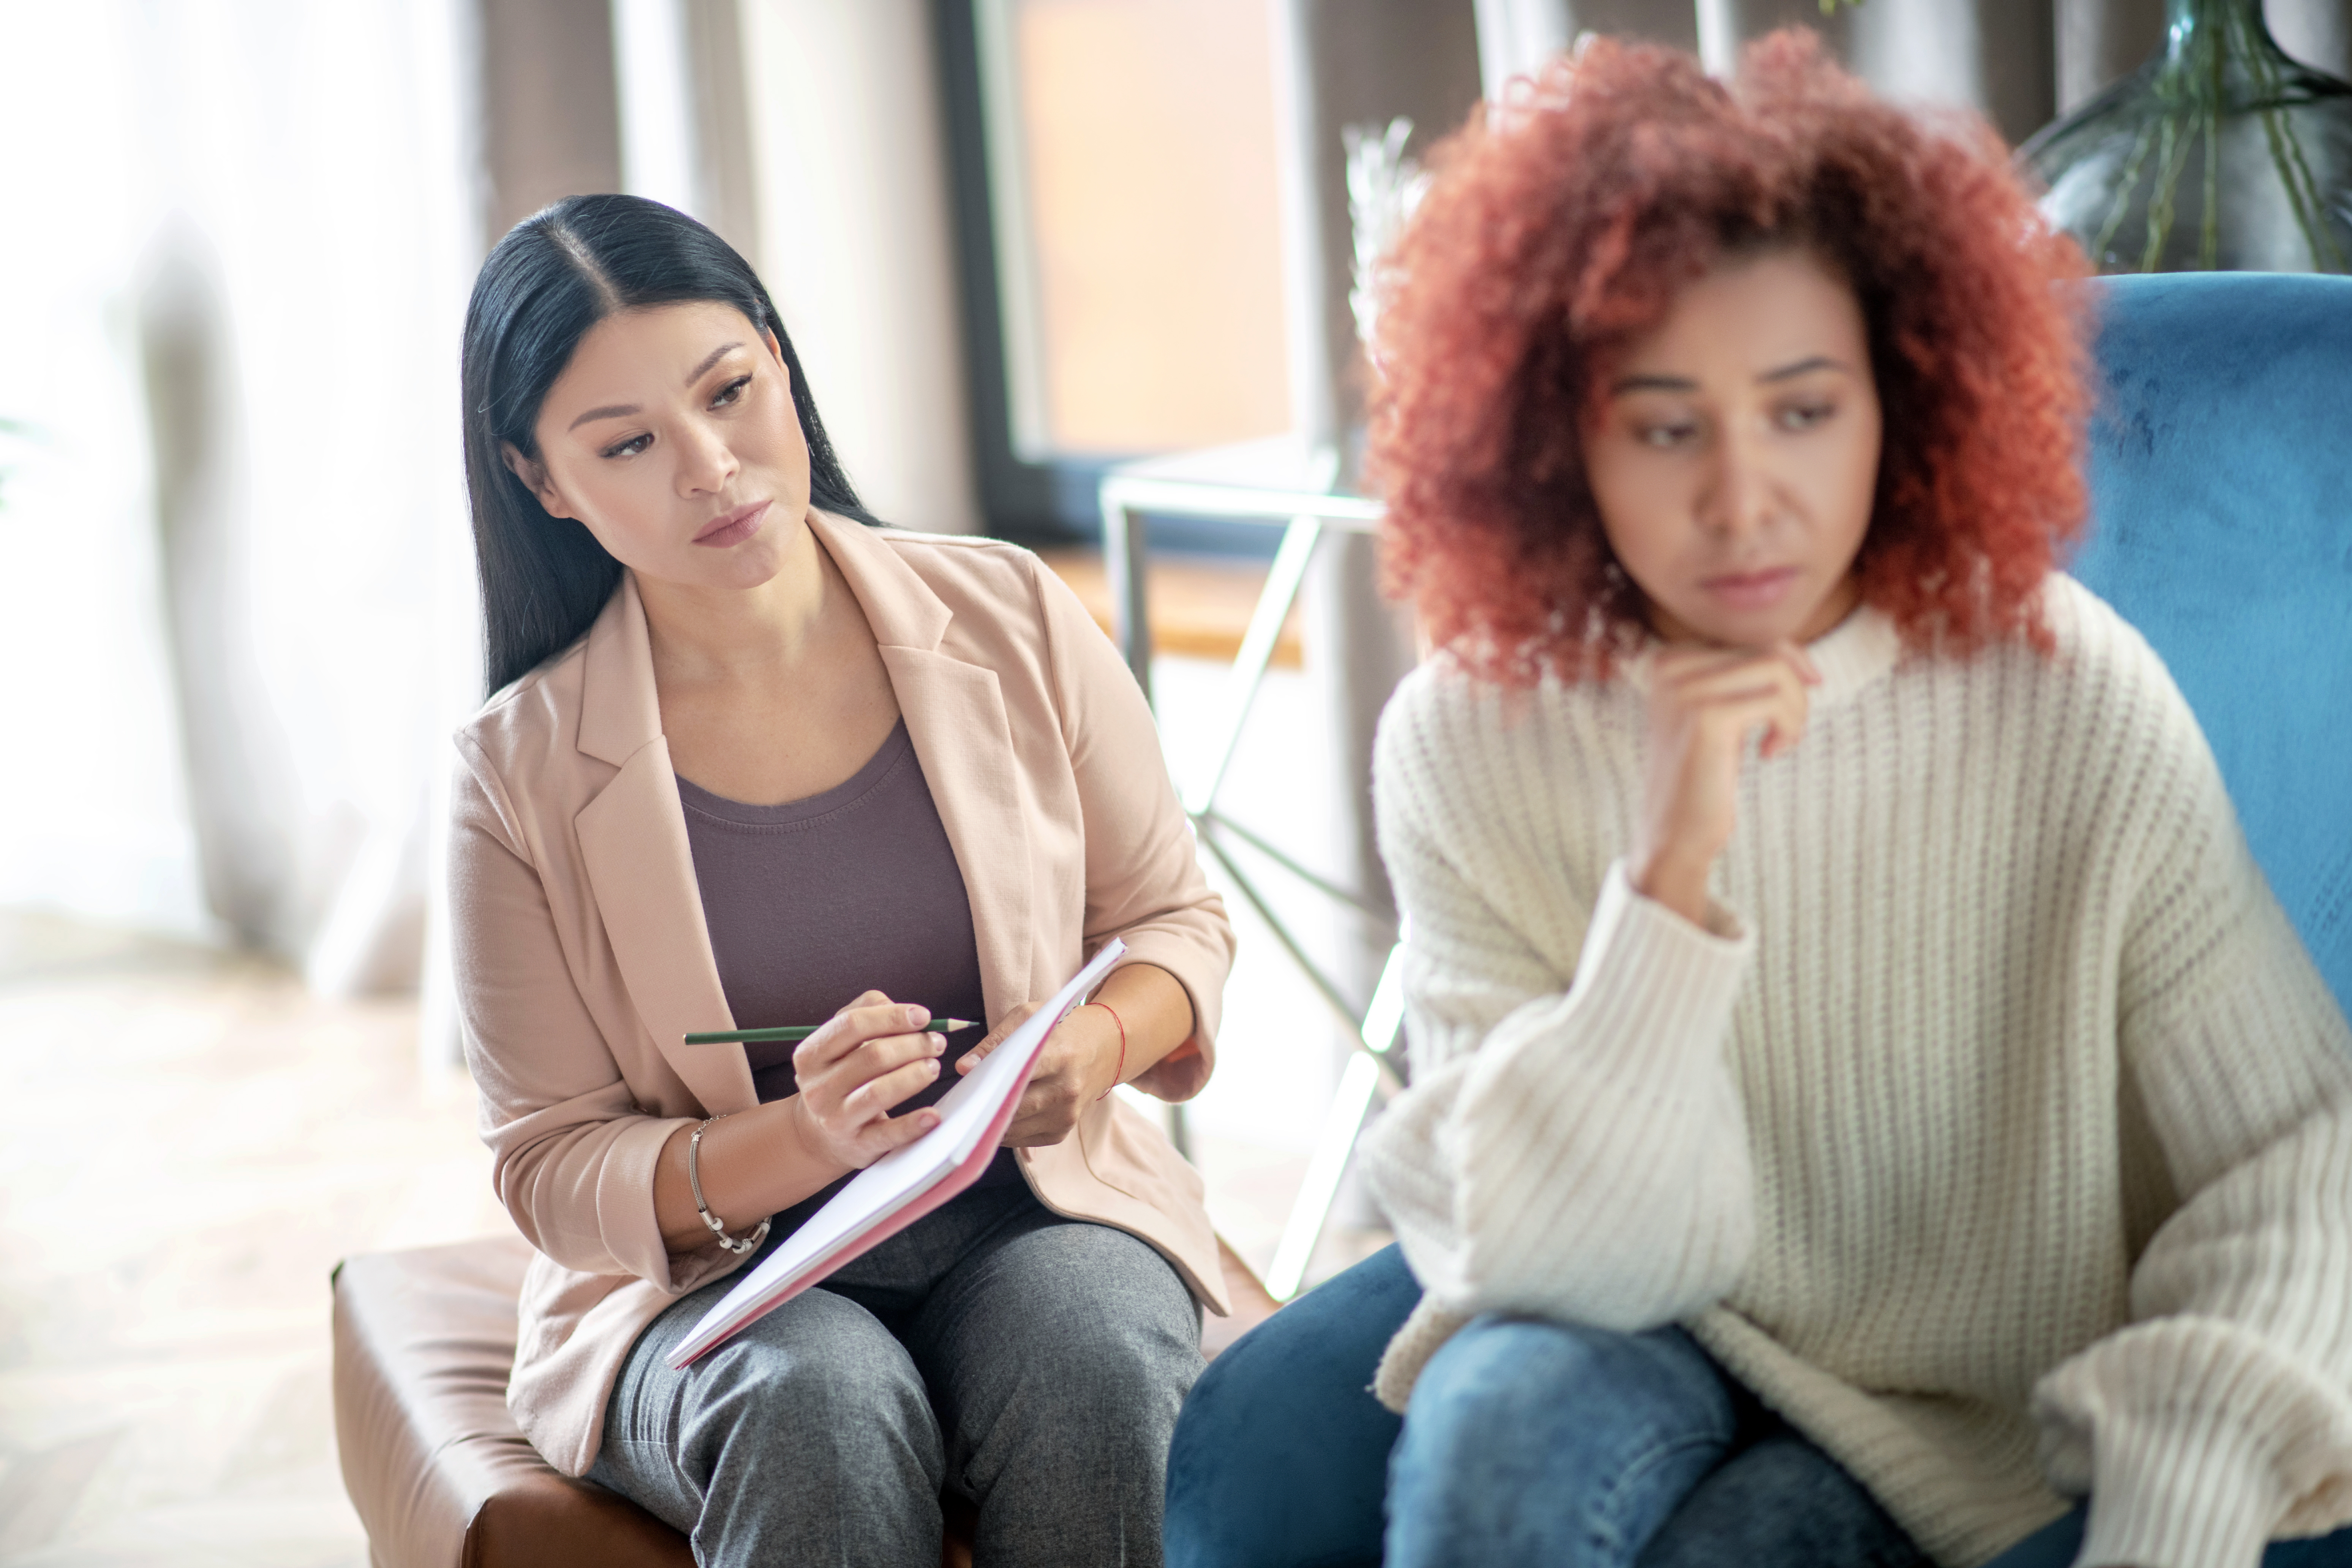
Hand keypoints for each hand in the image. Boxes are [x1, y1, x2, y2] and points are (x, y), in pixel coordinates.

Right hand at [785, 992, 946, 1169]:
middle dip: (913, 1045)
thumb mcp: (840, 1042)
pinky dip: (914, 1124)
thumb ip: (866, 1011)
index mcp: (812, 1054)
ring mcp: (836, 1118)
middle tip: (937, 1043)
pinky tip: (933, 1116)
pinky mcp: (858, 1145)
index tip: (923, 1016)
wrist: (818, 1134)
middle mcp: (819, 1087)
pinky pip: (889, 1134)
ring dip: (915, 1075)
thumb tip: (901, 1009)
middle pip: (872, 1056)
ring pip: (880, 1092)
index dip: (892, 1017)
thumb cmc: (840, 1076)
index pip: (852, 1025)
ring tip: (933, 1067)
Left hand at [955, 1001, 1117, 1147]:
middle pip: (1013, 1107)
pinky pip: (1022, 1139)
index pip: (1020, 1072)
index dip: (990, 1079)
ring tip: (973, 1107)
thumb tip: (965, 1067)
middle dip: (984, 1105)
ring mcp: (1066, 1116)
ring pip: (1014, 1129)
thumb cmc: (1063, 1027)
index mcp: (1061, 1056)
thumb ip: (996, 1040)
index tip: (967, 1078)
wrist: (1107, 1048)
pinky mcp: (1062, 1132)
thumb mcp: (1031, 1017)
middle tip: (961, 1099)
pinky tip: (996, 1115)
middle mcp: (1067, 1090)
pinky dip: (1005, 1129)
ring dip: (990, 1121)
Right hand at [1632, 641, 1820, 926]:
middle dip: (1796, 696)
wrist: (1672, 834)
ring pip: (1779, 670)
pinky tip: (1769, 754)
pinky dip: (1789, 727)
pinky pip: (1777, 699)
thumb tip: (1804, 663)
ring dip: (1797, 710)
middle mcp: (1671, 666)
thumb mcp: (1720, 714)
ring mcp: (1686, 689)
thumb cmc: (1702, 777)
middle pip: (1771, 653)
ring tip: (1782, 741)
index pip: (1755, 643)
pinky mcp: (1706, 715)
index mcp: (1668, 661)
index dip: (1789, 676)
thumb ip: (1744, 679)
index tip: (1784, 717)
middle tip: (1785, 735)